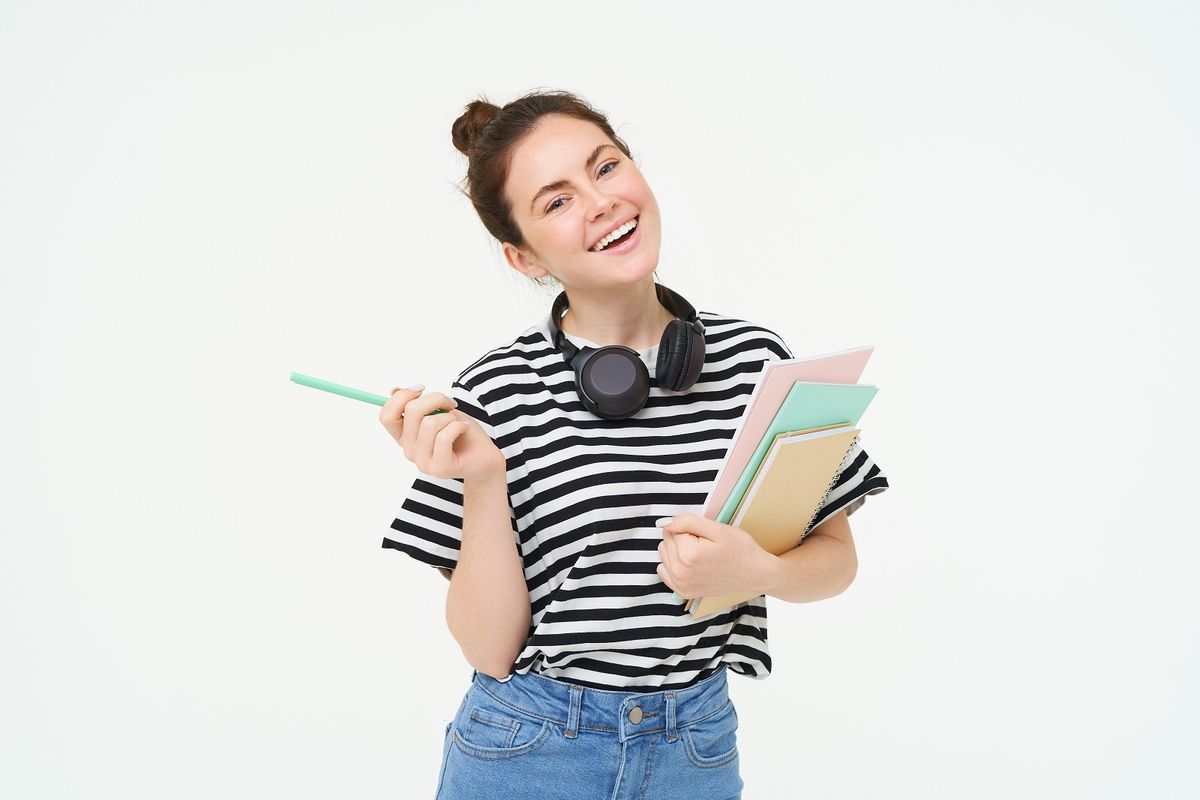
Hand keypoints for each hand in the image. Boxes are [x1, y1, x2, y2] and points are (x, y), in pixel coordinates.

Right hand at [378, 386, 504, 481]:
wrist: (485, 457)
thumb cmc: (462, 432)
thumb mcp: (440, 411)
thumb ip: (417, 404)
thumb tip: (393, 389)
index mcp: (405, 437)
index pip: (386, 416)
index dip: (401, 396)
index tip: (422, 389)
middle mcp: (409, 451)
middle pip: (411, 412)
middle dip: (435, 399)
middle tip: (451, 404)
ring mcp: (422, 462)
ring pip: (429, 423)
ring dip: (450, 417)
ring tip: (459, 423)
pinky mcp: (439, 468)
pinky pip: (444, 437)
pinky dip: (458, 426)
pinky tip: (464, 430)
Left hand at [655, 513, 777, 600]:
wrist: (755, 573)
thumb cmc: (740, 549)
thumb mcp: (717, 528)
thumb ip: (687, 522)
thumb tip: (662, 523)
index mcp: (688, 554)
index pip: (671, 528)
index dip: (689, 528)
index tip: (705, 536)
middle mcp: (681, 572)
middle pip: (666, 541)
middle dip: (682, 538)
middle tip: (705, 545)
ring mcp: (681, 585)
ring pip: (664, 554)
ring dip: (677, 551)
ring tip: (700, 554)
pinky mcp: (684, 592)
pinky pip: (665, 571)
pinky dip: (675, 565)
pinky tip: (692, 564)